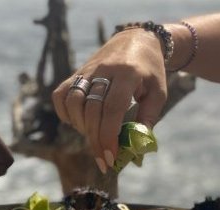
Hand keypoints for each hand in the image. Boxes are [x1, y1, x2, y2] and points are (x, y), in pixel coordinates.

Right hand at [52, 29, 167, 172]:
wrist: (136, 39)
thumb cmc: (150, 72)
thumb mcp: (158, 94)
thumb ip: (148, 119)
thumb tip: (135, 150)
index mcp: (128, 73)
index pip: (113, 108)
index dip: (109, 135)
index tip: (110, 158)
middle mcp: (104, 69)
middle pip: (92, 109)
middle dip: (96, 140)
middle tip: (103, 160)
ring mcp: (87, 69)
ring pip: (73, 101)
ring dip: (80, 126)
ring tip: (93, 137)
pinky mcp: (76, 72)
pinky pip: (62, 94)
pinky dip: (65, 113)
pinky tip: (78, 123)